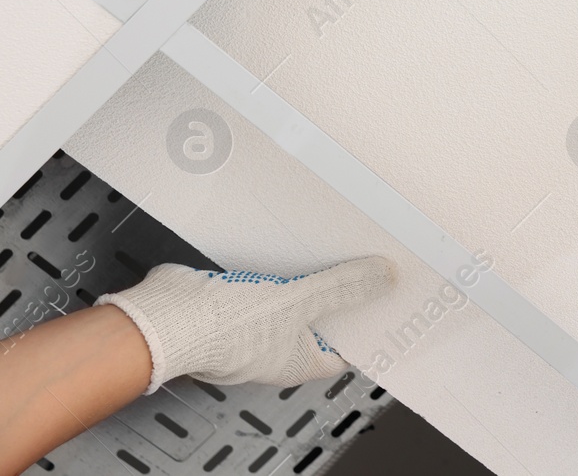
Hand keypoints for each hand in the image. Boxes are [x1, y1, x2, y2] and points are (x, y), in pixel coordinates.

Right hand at [97, 256, 393, 392]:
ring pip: (292, 298)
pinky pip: (267, 282)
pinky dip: (281, 265)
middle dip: (342, 294)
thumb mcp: (299, 302)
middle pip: (320, 319)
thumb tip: (383, 278)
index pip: (344, 350)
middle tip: (367, 266)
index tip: (386, 301)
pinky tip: (294, 243)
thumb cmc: (223, 330)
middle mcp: (275, 348)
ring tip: (338, 247)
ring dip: (311, 275)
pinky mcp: (232, 301)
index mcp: (296, 362)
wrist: (164, 317)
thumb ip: (343, 288)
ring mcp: (252, 325)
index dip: (366, 326)